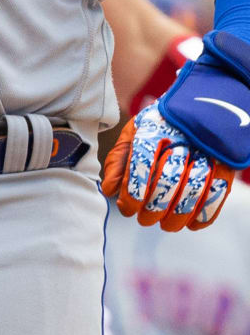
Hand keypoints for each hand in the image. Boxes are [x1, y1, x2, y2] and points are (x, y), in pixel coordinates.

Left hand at [101, 104, 233, 230]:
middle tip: (144, 220)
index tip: (127, 209)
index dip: (134, 190)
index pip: (142, 161)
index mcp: (153, 126)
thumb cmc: (158, 125)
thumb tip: (109, 190)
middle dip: (155, 206)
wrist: (195, 109)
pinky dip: (205, 213)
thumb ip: (120, 159)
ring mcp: (206, 149)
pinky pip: (217, 192)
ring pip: (194, 188)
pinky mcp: (224, 163)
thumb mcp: (133, 133)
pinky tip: (191, 224)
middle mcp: (181, 137)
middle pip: (169, 178)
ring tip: (165, 225)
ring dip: (178, 214)